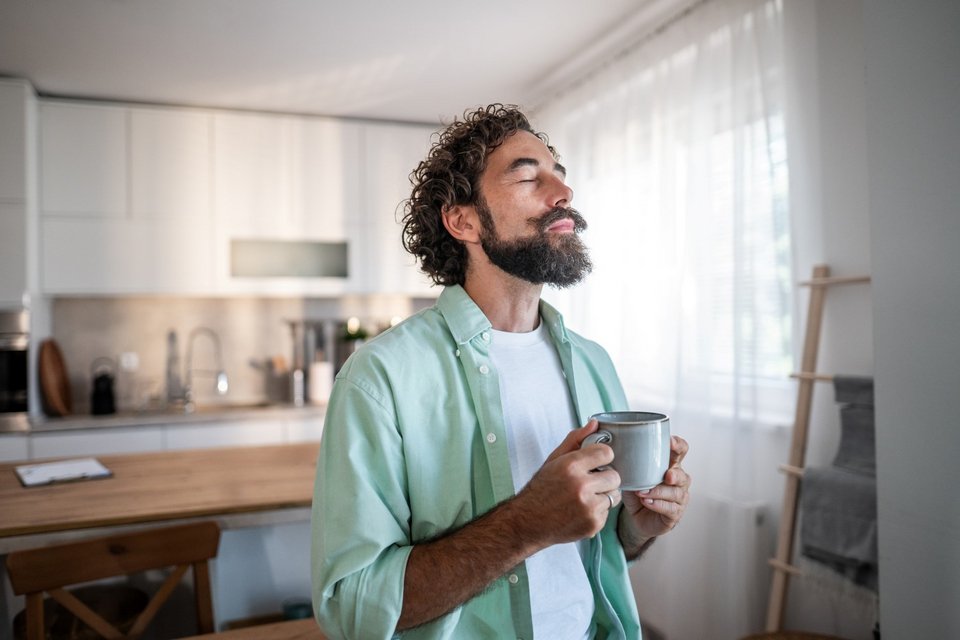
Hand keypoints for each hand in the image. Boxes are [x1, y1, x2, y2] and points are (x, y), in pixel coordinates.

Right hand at [512, 419, 622, 546]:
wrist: (527, 522)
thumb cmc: (541, 489)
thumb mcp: (554, 460)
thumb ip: (575, 440)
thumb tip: (594, 424)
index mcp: (571, 466)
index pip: (607, 453)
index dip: (602, 457)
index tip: (596, 462)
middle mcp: (581, 486)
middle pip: (615, 476)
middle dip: (605, 478)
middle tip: (590, 482)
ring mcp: (588, 507)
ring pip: (614, 495)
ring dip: (603, 495)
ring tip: (585, 497)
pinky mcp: (593, 524)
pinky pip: (608, 512)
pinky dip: (598, 511)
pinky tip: (581, 510)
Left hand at [619, 435, 690, 546]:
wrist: (638, 519)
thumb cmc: (637, 494)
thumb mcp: (631, 476)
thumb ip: (629, 465)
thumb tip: (613, 450)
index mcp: (669, 466)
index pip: (680, 451)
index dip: (678, 445)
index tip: (670, 442)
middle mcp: (678, 481)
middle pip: (682, 474)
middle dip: (675, 474)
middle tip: (666, 476)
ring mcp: (679, 497)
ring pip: (676, 492)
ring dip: (658, 492)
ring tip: (643, 493)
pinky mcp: (675, 513)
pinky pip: (671, 508)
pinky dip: (658, 504)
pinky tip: (647, 502)